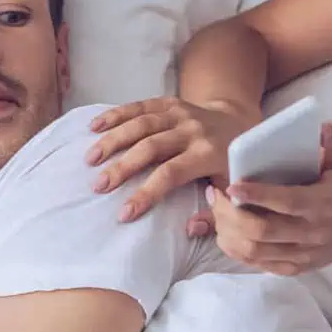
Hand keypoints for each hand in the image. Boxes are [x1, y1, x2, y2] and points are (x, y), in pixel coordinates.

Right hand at [87, 97, 255, 230]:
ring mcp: (180, 112)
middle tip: (98, 186)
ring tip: (90, 159)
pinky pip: (140, 105)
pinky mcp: (170, 102)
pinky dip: (116, 114)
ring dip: (113, 140)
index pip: (170, 174)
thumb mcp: (232, 190)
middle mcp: (192, 130)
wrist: (241, 121)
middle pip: (150, 147)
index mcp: (207, 153)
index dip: (146, 193)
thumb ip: (216, 213)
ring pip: (141, 124)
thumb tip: (190, 229)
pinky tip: (94, 127)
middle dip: (122, 167)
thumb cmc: (232, 163)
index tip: (124, 214)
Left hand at [209, 121, 331, 274]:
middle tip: (216, 194)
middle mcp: (313, 234)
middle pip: (263, 231)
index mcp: (324, 205)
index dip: (258, 195)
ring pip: (255, 250)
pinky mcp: (293, 268)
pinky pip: (257, 263)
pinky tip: (225, 231)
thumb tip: (324, 126)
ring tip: (217, 210)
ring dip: (228, 231)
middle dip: (231, 214)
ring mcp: (302, 255)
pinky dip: (234, 249)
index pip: (288, 202)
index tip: (232, 185)